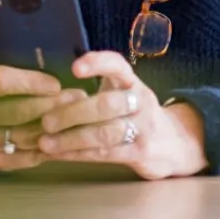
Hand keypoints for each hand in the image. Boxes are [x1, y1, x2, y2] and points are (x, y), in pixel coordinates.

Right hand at [0, 41, 84, 170]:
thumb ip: (3, 46)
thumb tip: (23, 31)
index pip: (0, 82)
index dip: (30, 82)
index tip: (56, 82)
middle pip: (15, 112)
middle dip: (50, 105)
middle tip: (78, 99)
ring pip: (24, 137)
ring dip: (54, 129)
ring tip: (78, 118)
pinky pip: (25, 158)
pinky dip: (46, 150)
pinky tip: (64, 137)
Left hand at [36, 50, 207, 179]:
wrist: (174, 143)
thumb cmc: (133, 114)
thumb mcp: (121, 93)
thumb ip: (94, 90)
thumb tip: (48, 91)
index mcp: (132, 82)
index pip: (117, 65)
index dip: (97, 63)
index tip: (75, 68)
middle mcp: (140, 101)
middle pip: (106, 104)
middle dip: (73, 113)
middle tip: (46, 121)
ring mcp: (143, 128)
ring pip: (104, 133)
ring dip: (71, 139)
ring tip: (45, 142)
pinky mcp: (140, 152)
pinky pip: (105, 153)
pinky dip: (78, 154)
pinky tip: (59, 154)